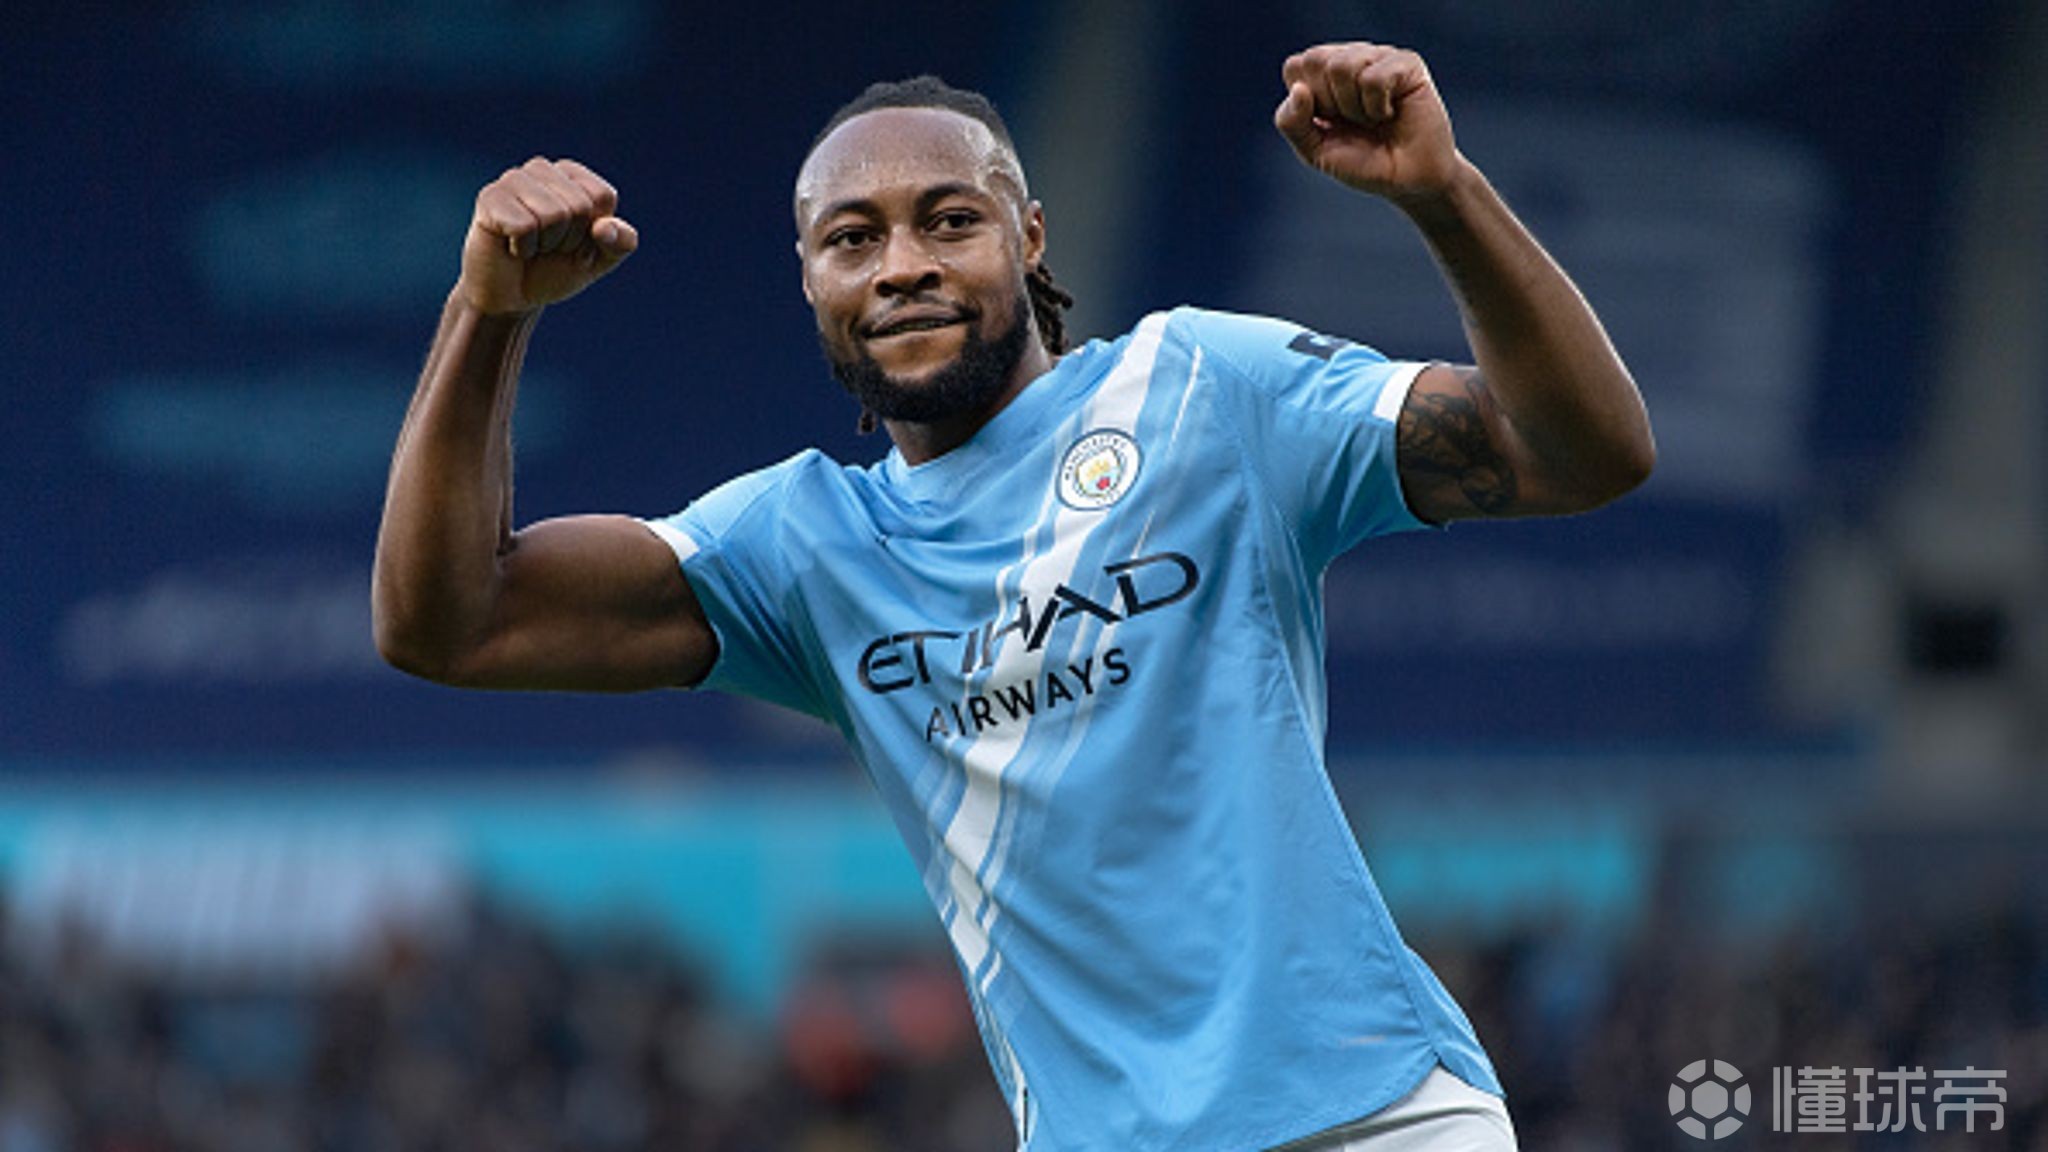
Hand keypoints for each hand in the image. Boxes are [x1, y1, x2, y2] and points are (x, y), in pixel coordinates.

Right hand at [459, 157, 638, 315]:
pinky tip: (511, 247)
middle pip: (579, 206)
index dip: (594, 232)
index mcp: (572, 175)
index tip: (573, 241)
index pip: (602, 197)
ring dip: (545, 244)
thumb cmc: (555, 270)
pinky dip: (523, 248)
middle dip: (569, 240)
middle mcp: (542, 169)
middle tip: (548, 247)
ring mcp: (513, 180)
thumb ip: (621, 243)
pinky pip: (524, 226)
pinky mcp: (489, 198)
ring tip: (531, 246)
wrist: (512, 297)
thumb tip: (605, 227)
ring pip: (553, 215)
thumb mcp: (600, 260)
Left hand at [1273, 43, 1461, 203]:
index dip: (1307, 102)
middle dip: (1329, 103)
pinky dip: (1377, 106)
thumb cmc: (1363, 163)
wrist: (1407, 181)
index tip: (1329, 123)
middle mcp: (1350, 59)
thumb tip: (1298, 89)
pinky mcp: (1406, 63)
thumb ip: (1292, 123)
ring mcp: (1378, 57)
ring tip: (1373, 119)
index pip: (1295, 67)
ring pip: (1342, 66)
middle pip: (1315, 60)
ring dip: (1354, 107)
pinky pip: (1374, 77)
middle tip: (1353, 121)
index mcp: (1324, 75)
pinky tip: (1390, 113)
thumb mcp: (1315, 150)